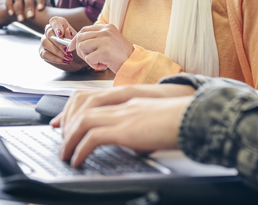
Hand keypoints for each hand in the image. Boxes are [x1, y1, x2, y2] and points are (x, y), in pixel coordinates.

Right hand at [6, 0, 47, 21]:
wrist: (24, 0)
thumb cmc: (38, 6)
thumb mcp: (46, 6)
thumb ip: (51, 11)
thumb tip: (60, 22)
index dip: (40, 0)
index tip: (41, 9)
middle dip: (29, 5)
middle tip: (30, 17)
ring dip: (19, 8)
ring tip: (21, 19)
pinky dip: (9, 6)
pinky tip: (12, 14)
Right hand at [39, 17, 87, 71]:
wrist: (77, 59)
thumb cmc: (76, 46)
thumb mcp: (77, 40)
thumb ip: (72, 35)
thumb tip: (67, 31)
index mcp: (60, 24)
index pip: (54, 21)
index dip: (56, 27)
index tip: (61, 34)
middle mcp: (50, 30)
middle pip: (49, 33)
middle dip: (59, 43)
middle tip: (67, 50)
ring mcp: (45, 40)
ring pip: (45, 42)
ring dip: (57, 51)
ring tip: (67, 57)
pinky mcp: (42, 51)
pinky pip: (45, 54)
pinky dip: (55, 58)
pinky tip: (64, 60)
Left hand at [57, 94, 194, 166]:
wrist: (197, 117)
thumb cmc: (181, 121)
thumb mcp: (154, 121)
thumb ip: (139, 127)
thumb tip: (133, 144)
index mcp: (129, 98)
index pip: (90, 97)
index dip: (71, 109)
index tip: (62, 124)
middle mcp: (123, 102)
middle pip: (82, 106)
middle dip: (66, 125)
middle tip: (61, 142)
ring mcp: (124, 114)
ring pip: (83, 120)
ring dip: (69, 139)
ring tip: (65, 155)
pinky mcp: (126, 129)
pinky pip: (93, 137)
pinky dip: (80, 149)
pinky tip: (79, 160)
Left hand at [68, 23, 133, 72]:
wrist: (134, 63)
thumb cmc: (122, 55)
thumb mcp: (110, 40)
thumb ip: (97, 38)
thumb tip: (76, 42)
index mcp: (106, 27)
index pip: (84, 29)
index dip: (75, 39)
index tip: (71, 47)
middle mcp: (105, 31)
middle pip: (80, 38)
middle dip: (80, 50)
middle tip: (89, 58)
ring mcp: (104, 40)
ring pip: (81, 47)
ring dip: (87, 58)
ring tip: (98, 61)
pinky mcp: (104, 51)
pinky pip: (88, 59)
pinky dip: (93, 65)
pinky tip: (103, 65)